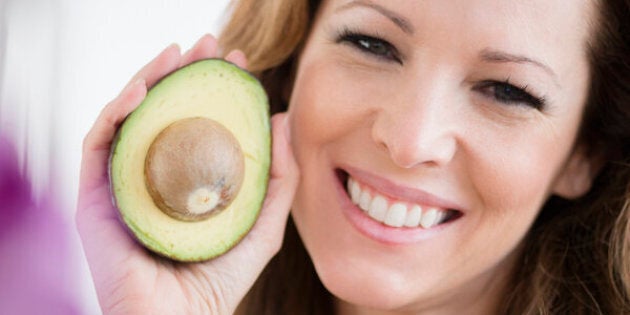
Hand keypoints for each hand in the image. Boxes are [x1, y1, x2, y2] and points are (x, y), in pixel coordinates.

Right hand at [76, 35, 298, 313]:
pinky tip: (141, 89)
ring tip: (175, 54)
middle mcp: (152, 174)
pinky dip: (115, 110)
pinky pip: (98, 142)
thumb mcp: (262, 222)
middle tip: (207, 45)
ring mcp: (122, 182)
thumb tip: (282, 118)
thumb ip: (279, 177)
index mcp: (185, 178)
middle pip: (162, 110)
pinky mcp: (94, 195)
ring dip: (148, 78)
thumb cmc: (219, 280)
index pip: (196, 120)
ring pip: (128, 117)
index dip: (213, 87)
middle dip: (182, 72)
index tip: (237, 63)